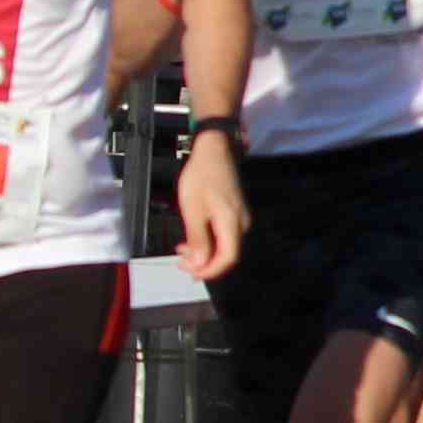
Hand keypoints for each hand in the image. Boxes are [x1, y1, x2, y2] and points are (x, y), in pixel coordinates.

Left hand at [170, 128, 244, 280]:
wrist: (214, 150)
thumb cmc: (202, 175)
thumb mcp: (193, 209)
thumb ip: (197, 238)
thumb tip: (200, 263)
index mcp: (232, 223)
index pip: (227, 259)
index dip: (209, 271)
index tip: (191, 272)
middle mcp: (241, 223)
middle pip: (226, 255)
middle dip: (203, 263)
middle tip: (181, 261)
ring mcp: (240, 218)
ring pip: (224, 246)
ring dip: (204, 252)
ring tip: (183, 249)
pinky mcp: (235, 213)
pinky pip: (224, 235)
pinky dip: (208, 241)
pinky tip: (194, 237)